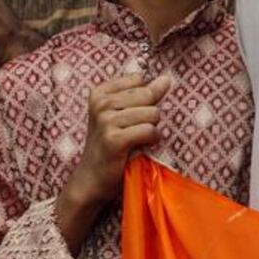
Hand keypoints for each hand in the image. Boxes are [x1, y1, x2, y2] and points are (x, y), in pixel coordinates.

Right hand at [67, 74, 171, 206]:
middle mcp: (101, 103)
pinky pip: (149, 130)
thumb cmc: (110, 145)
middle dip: (150, 113)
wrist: (92, 179)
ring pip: (152, 113)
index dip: (145, 98)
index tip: (133, 114)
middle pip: (148, 94)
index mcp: (100, 92)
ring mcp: (106, 120)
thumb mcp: (122, 114)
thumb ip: (143, 94)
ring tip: (138, 139)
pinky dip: (152, 140)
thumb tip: (166, 79)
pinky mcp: (114, 140)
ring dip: (152, 128)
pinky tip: (142, 147)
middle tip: (135, 129)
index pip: (140, 80)